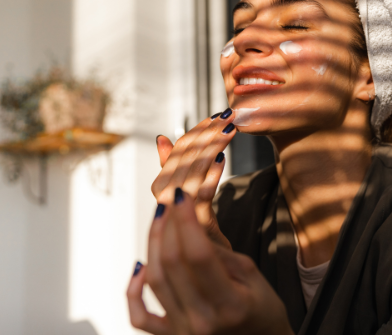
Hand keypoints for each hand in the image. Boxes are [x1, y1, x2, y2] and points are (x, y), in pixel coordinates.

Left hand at [127, 189, 294, 334]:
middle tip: (171, 201)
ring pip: (155, 280)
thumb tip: (189, 227)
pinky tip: (140, 265)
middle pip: (171, 264)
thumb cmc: (261, 310)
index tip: (183, 197)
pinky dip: (133, 290)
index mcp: (229, 306)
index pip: (198, 255)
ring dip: (153, 244)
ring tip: (161, 220)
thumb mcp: (253, 275)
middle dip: (169, 225)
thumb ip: (219, 254)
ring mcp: (182, 331)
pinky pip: (140, 316)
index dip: (187, 221)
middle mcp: (201, 321)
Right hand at [152, 109, 235, 248]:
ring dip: (210, 148)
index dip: (195, 133)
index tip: (216, 116)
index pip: (177, 154)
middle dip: (206, 135)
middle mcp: (167, 204)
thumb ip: (175, 169)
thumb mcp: (190, 198)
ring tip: (229, 130)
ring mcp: (180, 219)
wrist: (213, 275)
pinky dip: (210, 177)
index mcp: (164, 192)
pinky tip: (221, 160)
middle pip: (182, 162)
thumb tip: (162, 138)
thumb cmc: (202, 233)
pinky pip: (201, 199)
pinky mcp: (197, 231)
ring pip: (190, 176)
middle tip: (227, 116)